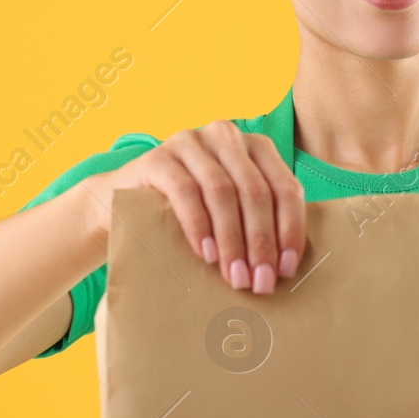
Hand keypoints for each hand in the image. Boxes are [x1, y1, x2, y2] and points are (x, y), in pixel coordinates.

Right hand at [79, 121, 305, 293]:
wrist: (127, 201)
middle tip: (260, 281)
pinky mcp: (158, 157)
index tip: (286, 269)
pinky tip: (205, 254)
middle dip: (261, 242)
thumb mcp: (232, 209)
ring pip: (222, 192)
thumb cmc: (193, 212)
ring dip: (232, 240)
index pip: (285, 188)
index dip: (290, 230)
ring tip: (234, 275)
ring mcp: (191, 141)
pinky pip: (184, 192)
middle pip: (255, 191)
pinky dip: (199, 226)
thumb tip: (284, 268)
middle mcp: (226, 136)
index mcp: (256, 147)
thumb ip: (259, 222)